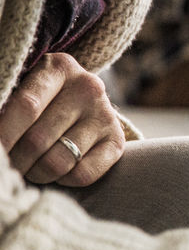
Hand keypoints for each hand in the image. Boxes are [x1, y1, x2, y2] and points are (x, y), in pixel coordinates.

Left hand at [0, 53, 124, 185]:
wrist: (80, 101)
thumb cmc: (39, 97)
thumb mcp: (23, 88)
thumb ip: (9, 108)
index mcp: (59, 68)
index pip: (27, 106)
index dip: (4, 135)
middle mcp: (88, 88)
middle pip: (38, 140)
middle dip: (15, 161)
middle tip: (7, 166)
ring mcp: (105, 115)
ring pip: (58, 161)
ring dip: (35, 174)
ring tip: (27, 169)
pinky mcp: (116, 140)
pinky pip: (83, 174)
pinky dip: (62, 180)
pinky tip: (55, 172)